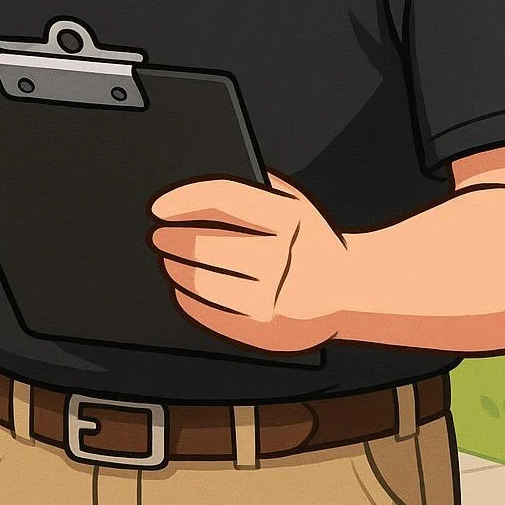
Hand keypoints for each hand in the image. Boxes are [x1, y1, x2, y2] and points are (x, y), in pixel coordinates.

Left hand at [148, 172, 349, 353]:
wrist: (348, 281)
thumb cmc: (306, 232)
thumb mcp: (292, 199)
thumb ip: (253, 186)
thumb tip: (194, 185)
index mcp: (288, 213)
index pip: (222, 198)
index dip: (184, 199)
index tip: (158, 206)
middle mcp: (283, 251)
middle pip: (207, 244)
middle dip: (173, 240)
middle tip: (156, 237)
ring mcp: (277, 289)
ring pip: (206, 281)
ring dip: (177, 269)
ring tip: (166, 261)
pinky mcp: (270, 319)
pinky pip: (216, 311)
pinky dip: (192, 300)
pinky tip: (180, 290)